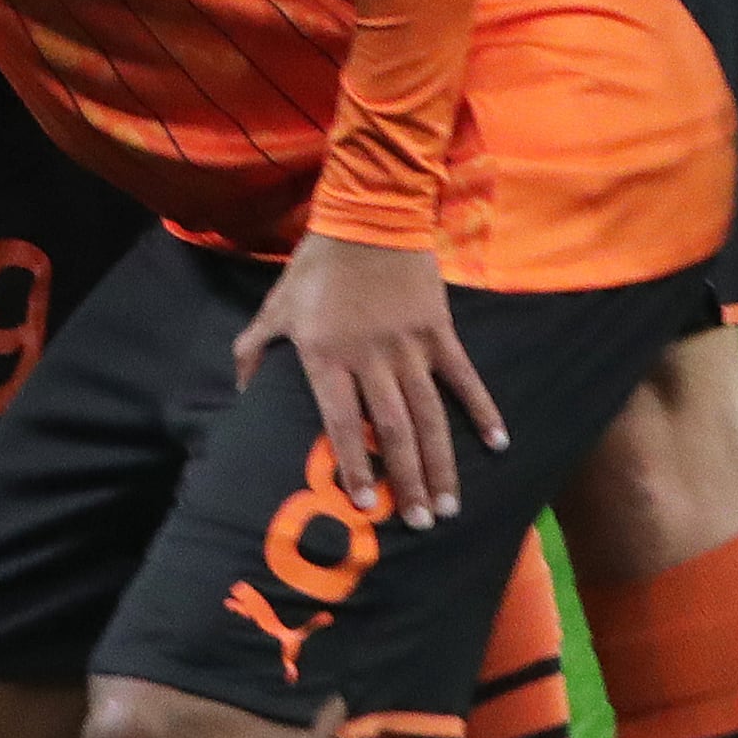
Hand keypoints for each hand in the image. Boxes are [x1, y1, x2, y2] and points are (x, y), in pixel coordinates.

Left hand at [234, 231, 501, 526]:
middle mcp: (369, 358)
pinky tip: (498, 444)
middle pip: (392, 431)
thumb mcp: (275, 308)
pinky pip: (463, 378)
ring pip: (429, 415)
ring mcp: (408, 346)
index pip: (340, 423)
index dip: (354, 466)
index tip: (365, 505)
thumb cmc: (316, 267)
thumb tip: (239, 395)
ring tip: (448, 504)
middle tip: (419, 522)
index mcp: (325, 356)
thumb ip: (252, 353)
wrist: (367, 215)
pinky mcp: (439, 330)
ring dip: (441, 462)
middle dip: (406, 481)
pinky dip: (482, 410)